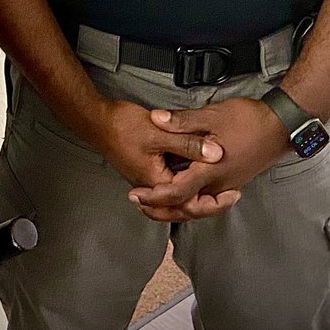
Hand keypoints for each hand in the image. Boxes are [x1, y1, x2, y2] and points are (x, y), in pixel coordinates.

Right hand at [89, 98, 235, 220]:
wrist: (97, 120)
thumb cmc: (122, 127)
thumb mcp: (160, 133)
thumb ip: (189, 144)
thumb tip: (216, 153)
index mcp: (157, 183)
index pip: (190, 205)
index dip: (214, 202)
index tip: (233, 193)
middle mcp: (152, 187)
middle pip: (184, 208)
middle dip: (208, 205)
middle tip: (230, 197)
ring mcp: (148, 181)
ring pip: (177, 200)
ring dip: (196, 197)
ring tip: (217, 192)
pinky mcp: (146, 171)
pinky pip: (170, 187)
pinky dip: (185, 187)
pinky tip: (194, 177)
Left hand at [128, 98, 288, 221]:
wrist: (281, 126)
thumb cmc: (249, 121)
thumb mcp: (211, 115)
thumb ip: (182, 121)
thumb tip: (156, 119)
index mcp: (210, 171)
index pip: (176, 194)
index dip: (153, 197)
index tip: (135, 195)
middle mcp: (218, 184)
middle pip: (185, 207)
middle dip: (161, 208)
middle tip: (140, 202)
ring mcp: (227, 184)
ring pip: (197, 203)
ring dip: (175, 202)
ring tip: (155, 195)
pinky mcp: (232, 179)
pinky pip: (207, 195)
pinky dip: (191, 195)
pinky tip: (182, 183)